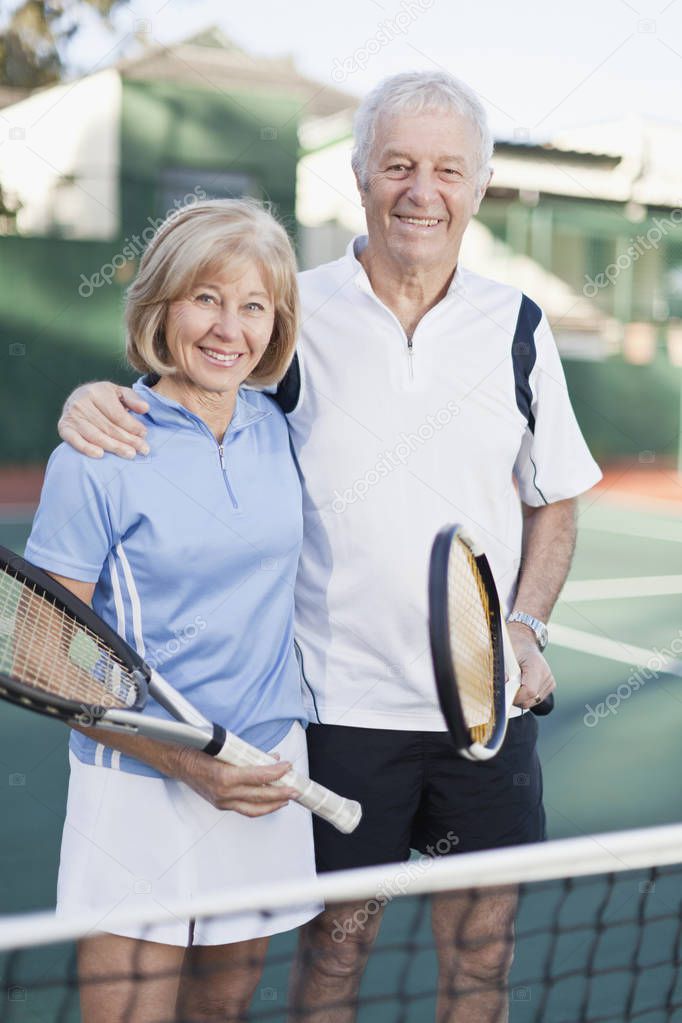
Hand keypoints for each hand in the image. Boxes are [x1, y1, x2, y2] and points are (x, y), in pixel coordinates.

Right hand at [58, 382, 149, 458]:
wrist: (78, 399)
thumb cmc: (104, 398)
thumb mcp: (119, 393)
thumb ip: (133, 399)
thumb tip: (145, 408)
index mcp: (96, 392)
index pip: (117, 414)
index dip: (132, 426)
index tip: (144, 434)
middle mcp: (81, 403)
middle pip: (108, 427)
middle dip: (128, 439)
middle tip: (143, 450)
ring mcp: (71, 416)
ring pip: (96, 436)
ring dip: (114, 447)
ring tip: (130, 454)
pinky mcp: (64, 428)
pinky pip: (75, 441)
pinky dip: (87, 448)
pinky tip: (100, 454)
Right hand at [173, 747, 298, 816]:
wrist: (178, 762)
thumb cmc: (198, 752)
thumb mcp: (226, 747)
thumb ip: (249, 754)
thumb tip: (270, 757)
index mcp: (226, 775)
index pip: (259, 776)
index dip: (276, 772)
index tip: (287, 766)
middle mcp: (225, 792)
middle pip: (260, 796)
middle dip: (281, 793)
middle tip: (295, 789)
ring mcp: (223, 801)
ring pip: (254, 809)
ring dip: (273, 805)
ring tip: (286, 799)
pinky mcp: (221, 805)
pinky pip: (245, 810)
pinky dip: (259, 807)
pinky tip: (269, 803)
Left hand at [507, 623, 555, 709]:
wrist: (523, 642)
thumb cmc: (513, 647)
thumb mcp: (503, 655)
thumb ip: (502, 671)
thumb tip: (502, 684)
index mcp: (536, 664)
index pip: (529, 691)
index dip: (515, 695)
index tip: (505, 692)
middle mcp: (546, 673)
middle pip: (531, 699)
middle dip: (516, 697)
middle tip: (507, 686)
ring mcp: (549, 680)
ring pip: (533, 701)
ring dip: (521, 696)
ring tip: (514, 682)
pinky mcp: (549, 685)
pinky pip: (536, 699)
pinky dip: (526, 695)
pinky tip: (521, 684)